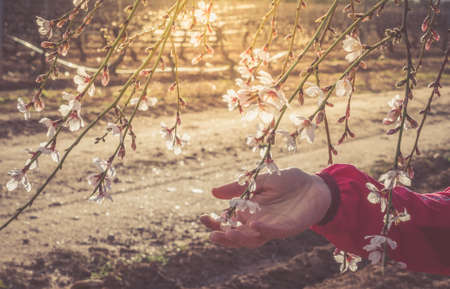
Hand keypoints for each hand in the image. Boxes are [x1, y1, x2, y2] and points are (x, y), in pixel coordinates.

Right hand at [200, 168, 331, 247]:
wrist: (316, 186)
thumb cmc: (288, 182)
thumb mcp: (259, 180)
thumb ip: (238, 187)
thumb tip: (213, 192)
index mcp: (250, 211)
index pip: (229, 221)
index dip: (215, 222)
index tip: (203, 217)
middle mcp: (259, 222)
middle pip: (238, 234)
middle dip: (224, 236)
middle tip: (212, 233)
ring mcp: (273, 227)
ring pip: (253, 239)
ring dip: (240, 238)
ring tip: (226, 234)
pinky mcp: (288, 228)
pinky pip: (274, 232)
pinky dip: (263, 230)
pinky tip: (253, 225)